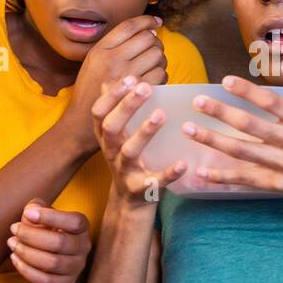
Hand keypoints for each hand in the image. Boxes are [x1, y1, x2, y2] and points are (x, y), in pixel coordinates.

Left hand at [7, 198, 90, 282]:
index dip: (51, 217)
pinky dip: (27, 271)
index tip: (27, 214)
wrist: (55, 252)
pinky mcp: (67, 282)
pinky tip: (15, 258)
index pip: (74, 222)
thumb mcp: (44, 213)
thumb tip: (30, 212)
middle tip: (14, 229)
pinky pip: (46, 281)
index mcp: (82, 226)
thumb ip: (36, 207)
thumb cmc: (48, 228)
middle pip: (59, 243)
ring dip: (27, 253)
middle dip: (31, 236)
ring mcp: (77, 266)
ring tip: (12, 243)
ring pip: (52, 263)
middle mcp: (84, 246)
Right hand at [62, 16, 167, 150]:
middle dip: (155, 42)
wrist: (82, 122)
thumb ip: (113, 46)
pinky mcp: (137, 92)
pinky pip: (161, 75)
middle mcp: (112, 60)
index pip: (129, 26)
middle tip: (154, 49)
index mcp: (101, 50)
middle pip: (147, 39)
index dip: (146, 21)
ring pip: (157, 56)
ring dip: (160, 59)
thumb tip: (145, 31)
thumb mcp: (93, 62)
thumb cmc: (91, 90)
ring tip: (154, 65)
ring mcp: (126, 76)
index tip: (156, 22)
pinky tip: (154, 79)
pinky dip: (162, 75)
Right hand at [91, 75, 187, 206]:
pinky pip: (155, 181)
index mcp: (106, 138)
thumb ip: (115, 111)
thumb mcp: (117, 138)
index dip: (111, 95)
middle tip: (145, 87)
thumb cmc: (127, 162)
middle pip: (111, 127)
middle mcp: (112, 153)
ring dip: (144, 132)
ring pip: (129, 152)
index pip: (99, 112)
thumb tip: (110, 80)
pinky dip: (169, 173)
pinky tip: (183, 163)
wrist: (129, 204)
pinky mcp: (142, 190)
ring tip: (161, 114)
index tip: (129, 78)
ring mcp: (125, 172)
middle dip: (126, 106)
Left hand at [182, 72, 282, 212]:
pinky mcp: (279, 183)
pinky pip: (247, 179)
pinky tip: (203, 171)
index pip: (272, 102)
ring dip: (213, 140)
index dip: (248, 91)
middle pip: (250, 125)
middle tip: (197, 102)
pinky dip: (224, 176)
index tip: (226, 81)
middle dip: (221, 112)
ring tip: (189, 129)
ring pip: (242, 151)